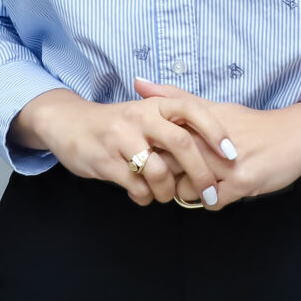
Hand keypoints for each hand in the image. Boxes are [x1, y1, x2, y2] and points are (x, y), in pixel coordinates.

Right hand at [9, 88, 225, 205]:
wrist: (68, 123)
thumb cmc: (116, 122)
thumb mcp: (144, 110)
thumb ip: (174, 120)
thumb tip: (212, 141)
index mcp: (154, 104)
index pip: (192, 110)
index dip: (215, 132)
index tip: (232, 155)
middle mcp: (140, 117)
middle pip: (181, 144)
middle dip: (201, 173)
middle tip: (211, 194)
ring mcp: (121, 139)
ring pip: (159, 171)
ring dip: (168, 191)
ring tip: (167, 195)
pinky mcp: (105, 161)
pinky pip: (136, 186)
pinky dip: (145, 197)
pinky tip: (144, 195)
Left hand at [132, 79, 300, 205]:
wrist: (295, 133)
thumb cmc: (251, 124)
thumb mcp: (213, 107)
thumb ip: (175, 97)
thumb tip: (138, 82)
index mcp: (196, 122)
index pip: (156, 143)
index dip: (154, 155)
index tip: (162, 158)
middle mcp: (206, 141)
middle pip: (165, 169)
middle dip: (167, 178)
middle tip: (180, 176)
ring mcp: (223, 164)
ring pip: (185, 191)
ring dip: (190, 192)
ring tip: (204, 183)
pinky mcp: (241, 182)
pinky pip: (210, 203)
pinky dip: (212, 201)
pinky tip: (221, 190)